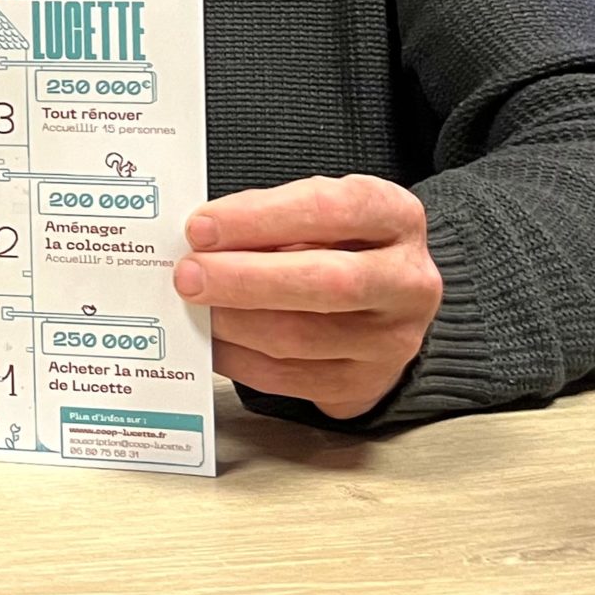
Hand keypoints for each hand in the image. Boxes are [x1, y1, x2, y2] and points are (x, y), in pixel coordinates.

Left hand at [173, 174, 444, 420]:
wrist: (385, 304)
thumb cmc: (338, 244)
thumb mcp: (318, 211)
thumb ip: (267, 216)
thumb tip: (200, 236)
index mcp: (396, 217)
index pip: (330, 209)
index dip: (259, 218)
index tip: (202, 227)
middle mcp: (406, 281)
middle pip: (324, 282)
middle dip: (244, 279)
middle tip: (187, 274)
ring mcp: (392, 341)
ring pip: (301, 336)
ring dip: (233, 321)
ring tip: (192, 304)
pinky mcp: (364, 384)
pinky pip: (289, 378)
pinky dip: (238, 358)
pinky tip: (210, 339)